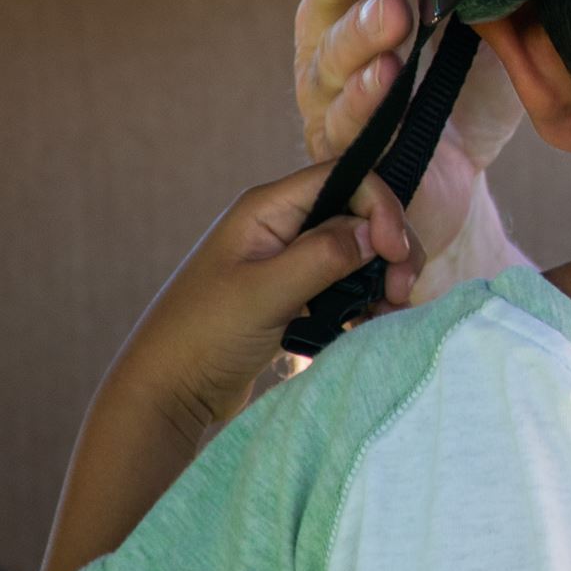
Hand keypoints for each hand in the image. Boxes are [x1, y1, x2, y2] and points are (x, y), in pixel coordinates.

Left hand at [114, 161, 416, 435]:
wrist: (167, 392)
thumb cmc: (201, 337)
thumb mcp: (264, 294)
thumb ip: (323, 256)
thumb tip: (376, 233)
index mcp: (268, 209)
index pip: (346, 178)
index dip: (381, 208)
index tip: (395, 255)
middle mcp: (282, 226)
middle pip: (360, 215)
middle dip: (390, 248)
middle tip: (402, 292)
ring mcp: (289, 260)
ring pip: (359, 252)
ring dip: (383, 277)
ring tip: (388, 312)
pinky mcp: (296, 293)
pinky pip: (346, 284)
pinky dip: (366, 300)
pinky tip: (368, 323)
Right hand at [294, 0, 523, 264]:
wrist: (452, 177)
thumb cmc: (470, 74)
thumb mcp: (499, 7)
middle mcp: (336, 10)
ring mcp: (326, 74)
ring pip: (333, 43)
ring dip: (366, 24)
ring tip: (398, 9)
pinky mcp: (336, 138)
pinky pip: (344, 116)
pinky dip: (363, 98)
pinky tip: (385, 80)